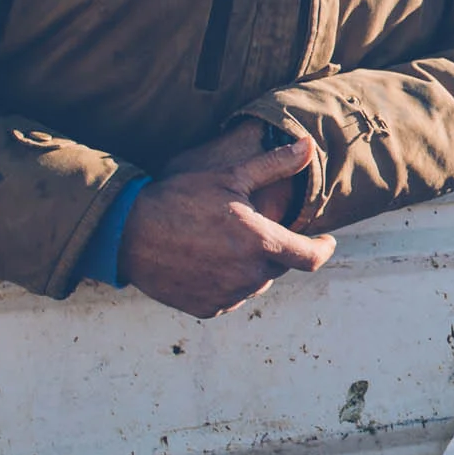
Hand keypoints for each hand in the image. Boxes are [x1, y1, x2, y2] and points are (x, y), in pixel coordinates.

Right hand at [121, 135, 335, 317]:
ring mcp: (227, 295)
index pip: (310, 258)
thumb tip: (309, 146)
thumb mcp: (229, 176)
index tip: (325, 242)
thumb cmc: (179, 199)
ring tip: (223, 243)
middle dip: (275, 250)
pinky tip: (208, 261)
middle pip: (280, 267)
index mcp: (260, 242)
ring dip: (250, 267)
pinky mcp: (207, 308)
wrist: (128, 233)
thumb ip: (274, 165)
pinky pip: (231, 297)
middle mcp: (248, 275)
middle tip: (251, 229)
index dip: (323, 250)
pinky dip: (228, 282)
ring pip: (255, 283)